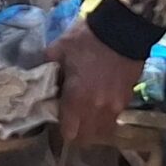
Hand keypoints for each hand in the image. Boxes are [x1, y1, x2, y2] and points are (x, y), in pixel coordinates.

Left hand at [50, 24, 141, 145]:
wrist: (123, 27)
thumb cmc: (87, 38)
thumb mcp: (59, 49)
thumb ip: (47, 68)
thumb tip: (38, 78)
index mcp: (78, 98)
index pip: (68, 132)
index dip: (60, 130)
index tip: (56, 120)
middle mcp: (98, 108)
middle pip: (86, 138)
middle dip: (76, 132)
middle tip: (69, 118)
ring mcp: (115, 106)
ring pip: (102, 132)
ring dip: (92, 127)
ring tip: (85, 114)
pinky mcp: (128, 100)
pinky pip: (114, 119)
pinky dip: (105, 117)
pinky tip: (99, 103)